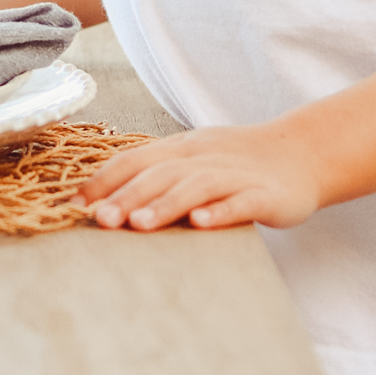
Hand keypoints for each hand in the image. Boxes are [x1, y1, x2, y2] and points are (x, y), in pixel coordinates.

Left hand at [76, 124, 322, 231]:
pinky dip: (221, 211)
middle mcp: (204, 157)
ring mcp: (236, 175)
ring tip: (141, 225)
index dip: (104, 180)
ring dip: (166, 204)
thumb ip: (154, 176)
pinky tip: (202, 223)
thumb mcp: (192, 160)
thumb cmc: (235, 163)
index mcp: (181, 149)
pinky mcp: (266, 194)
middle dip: (128, 196)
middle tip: (101, 220)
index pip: (135, 159)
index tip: (74, 205)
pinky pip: (241, 201)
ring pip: (197, 185)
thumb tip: (99, 202)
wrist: (300, 153)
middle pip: (161, 173)